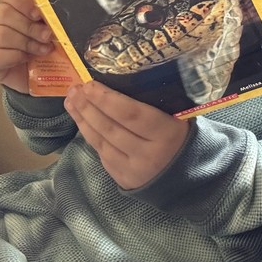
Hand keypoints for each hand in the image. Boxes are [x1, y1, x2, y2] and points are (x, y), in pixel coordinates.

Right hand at [0, 0, 53, 93]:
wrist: (42, 77)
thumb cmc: (48, 49)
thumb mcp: (56, 31)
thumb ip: (55, 19)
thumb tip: (64, 16)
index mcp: (16, 6)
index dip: (22, 0)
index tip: (38, 13)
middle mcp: (0, 20)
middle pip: (4, 12)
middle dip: (30, 26)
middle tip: (47, 36)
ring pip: (0, 34)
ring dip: (25, 43)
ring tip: (43, 50)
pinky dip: (15, 57)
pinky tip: (26, 60)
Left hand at [64, 80, 190, 189]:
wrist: (190, 179)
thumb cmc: (184, 138)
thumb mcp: (180, 119)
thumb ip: (157, 105)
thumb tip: (122, 81)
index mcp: (167, 134)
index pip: (131, 115)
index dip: (107, 99)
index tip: (89, 84)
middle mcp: (149, 154)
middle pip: (111, 128)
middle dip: (89, 106)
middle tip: (75, 89)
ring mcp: (134, 170)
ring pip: (101, 142)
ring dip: (83, 120)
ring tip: (71, 101)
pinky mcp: (123, 180)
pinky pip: (102, 154)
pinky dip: (90, 136)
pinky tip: (82, 121)